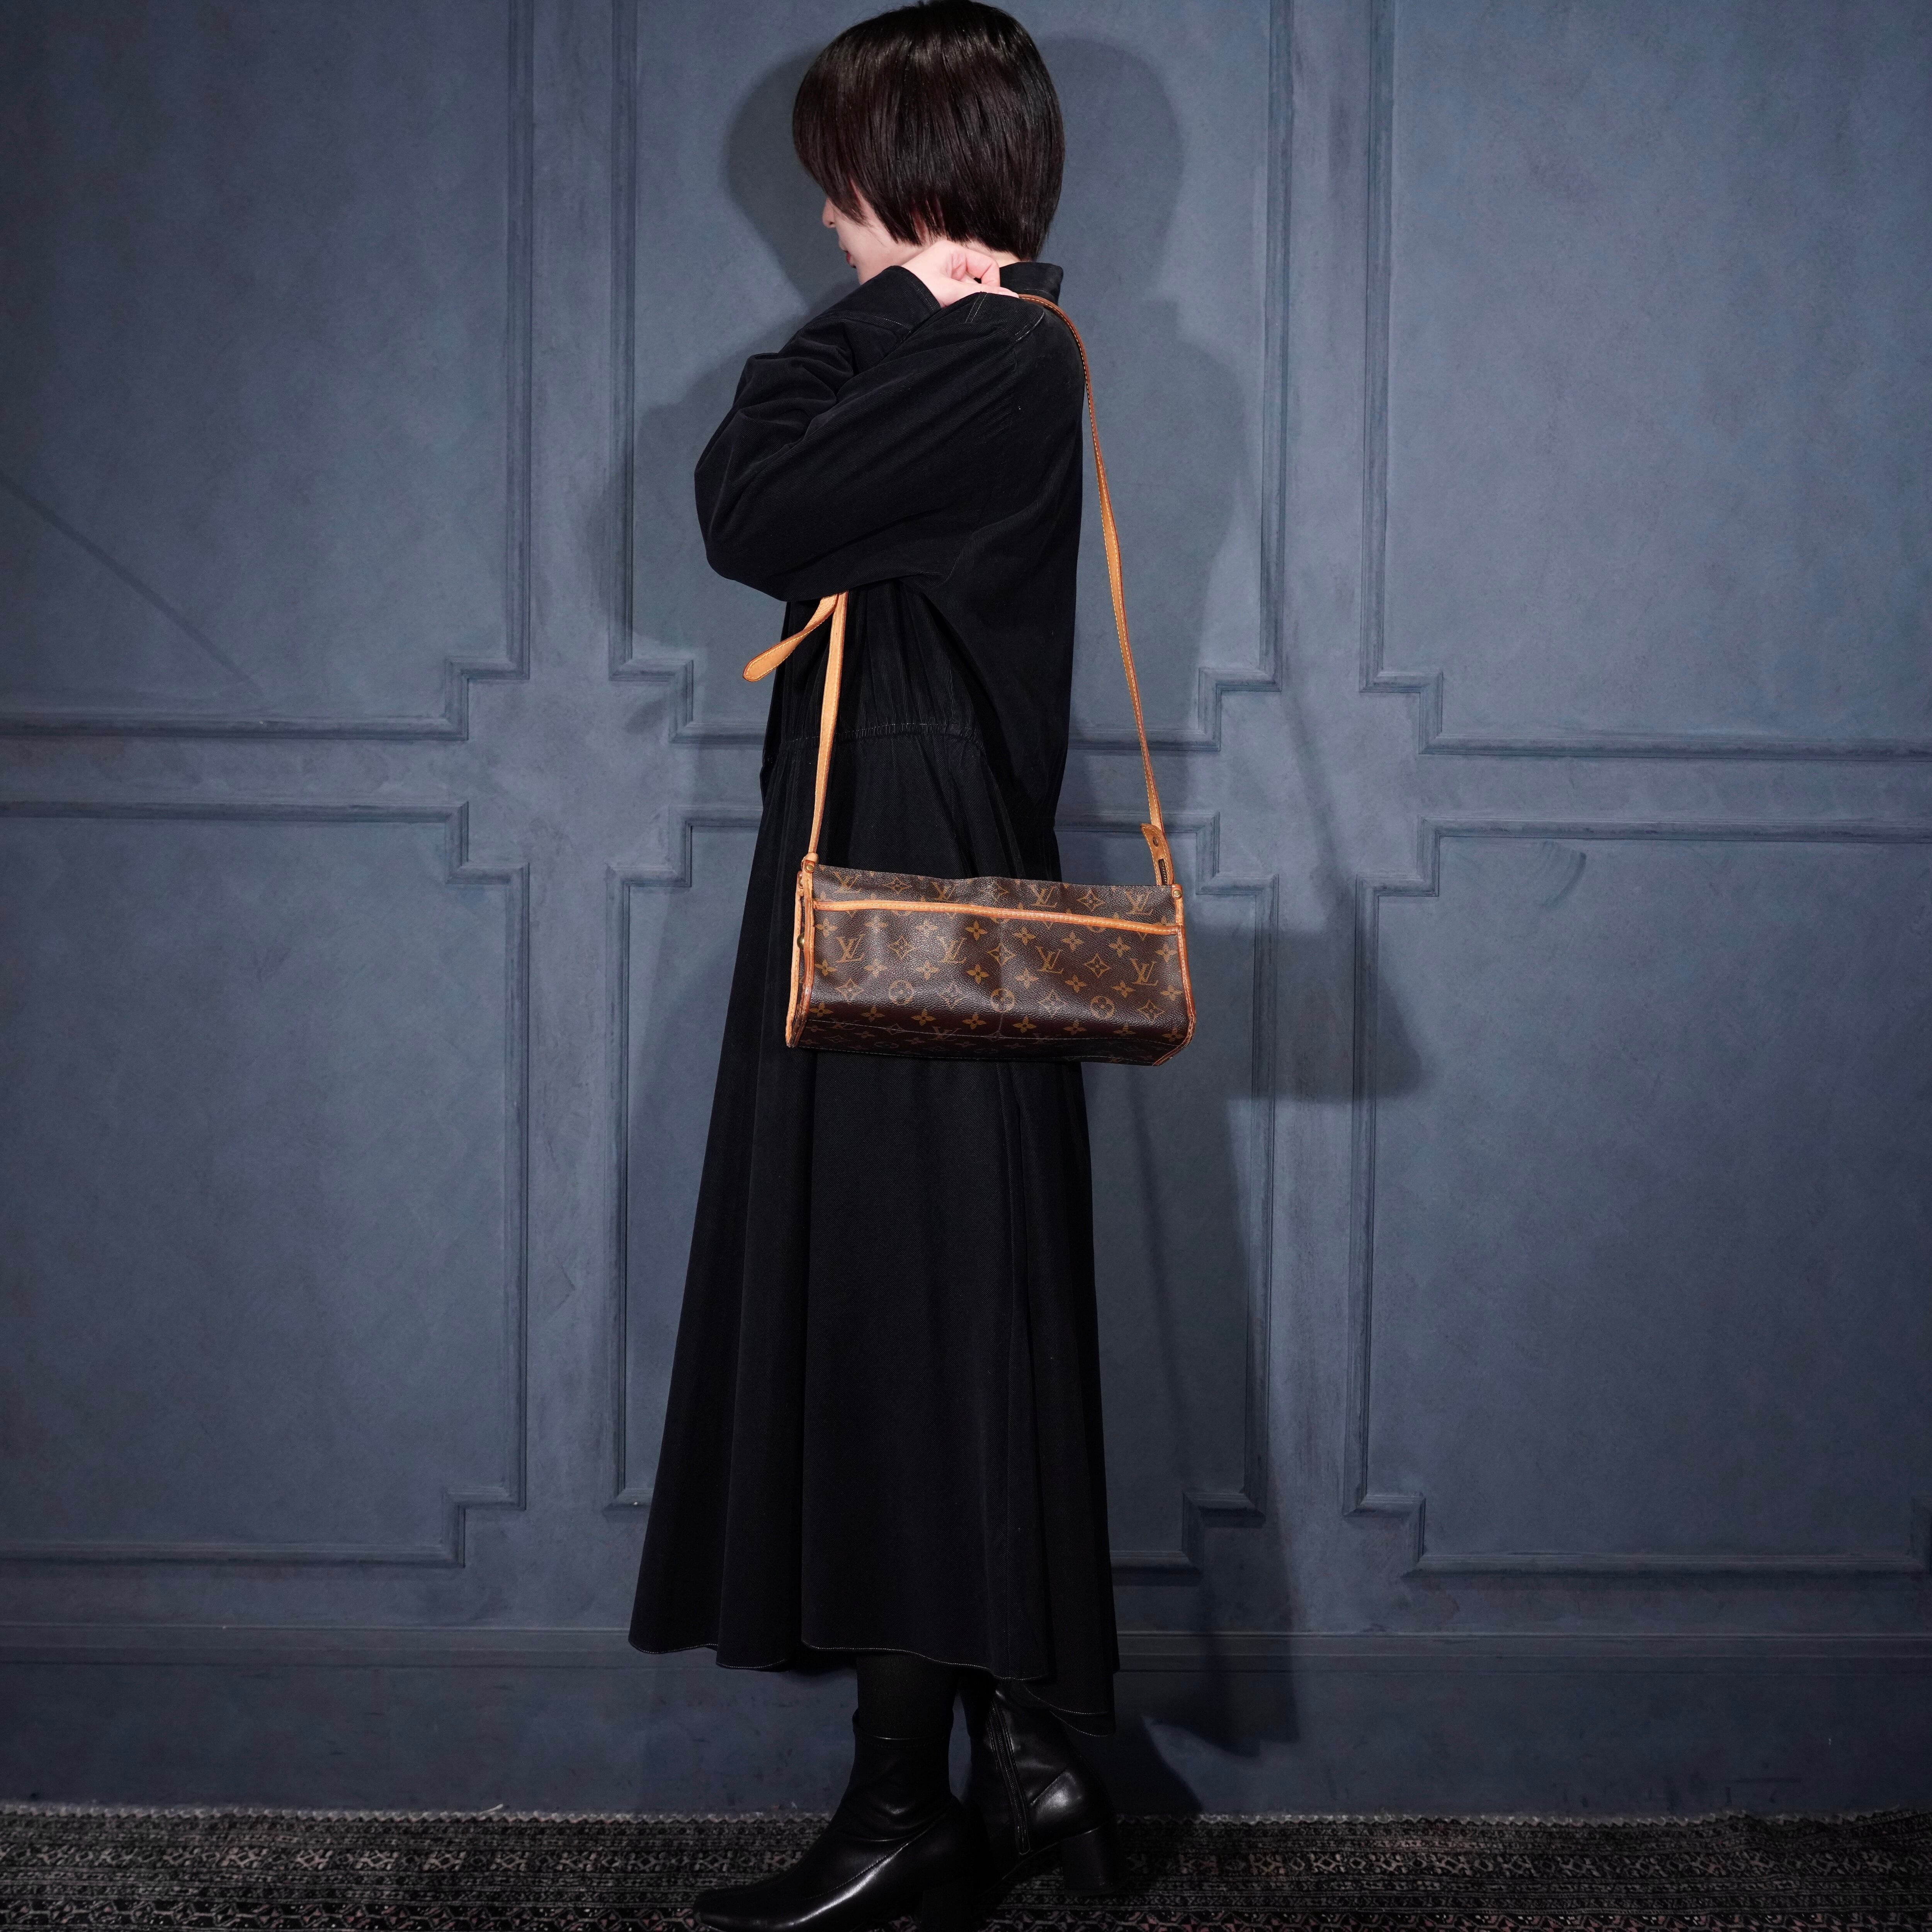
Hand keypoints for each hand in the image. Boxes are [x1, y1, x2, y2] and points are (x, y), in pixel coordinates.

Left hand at [901, 237, 1016, 307]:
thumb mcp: (949, 290)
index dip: (991, 284)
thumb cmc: (913, 291)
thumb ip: (980, 294)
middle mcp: (950, 263)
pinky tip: (949, 315)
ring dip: (966, 305)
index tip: (985, 300)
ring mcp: (946, 279)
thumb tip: (1011, 298)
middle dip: (977, 296)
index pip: (987, 266)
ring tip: (952, 312)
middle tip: (967, 309)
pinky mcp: (941, 294)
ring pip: (970, 293)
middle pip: (980, 280)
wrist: (889, 310)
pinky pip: (960, 301)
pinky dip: (959, 310)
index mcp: (952, 252)